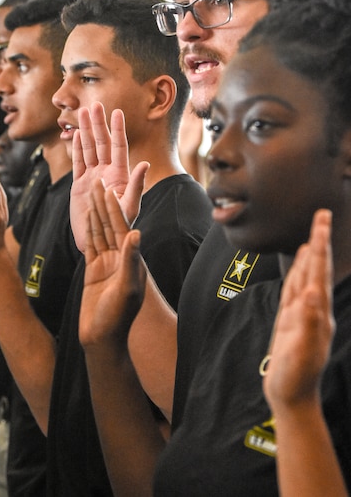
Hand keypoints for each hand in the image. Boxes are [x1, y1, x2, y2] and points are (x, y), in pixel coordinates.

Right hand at [70, 103, 148, 250]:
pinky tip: (77, 133)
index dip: (117, 129)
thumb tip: (144, 164)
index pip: (118, 147)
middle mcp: (106, 173)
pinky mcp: (80, 185)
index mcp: (120, 176)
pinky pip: (79, 162)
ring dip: (87, 131)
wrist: (99, 242)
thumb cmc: (118, 227)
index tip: (117, 112)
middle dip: (99, 123)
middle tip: (94, 104)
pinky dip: (77, 148)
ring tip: (83, 112)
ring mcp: (92, 178)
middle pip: (102, 143)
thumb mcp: (129, 208)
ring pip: (89, 149)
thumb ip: (136, 186)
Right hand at [79, 180, 145, 349]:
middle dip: (104, 203)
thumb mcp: (126, 289)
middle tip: (98, 181)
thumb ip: (131, 261)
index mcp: (131, 259)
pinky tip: (85, 215)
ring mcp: (107, 263)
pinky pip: (91, 245)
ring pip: (100, 232)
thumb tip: (136, 233)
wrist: (102, 339)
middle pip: (110, 225)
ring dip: (95, 212)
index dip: (114, 207)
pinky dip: (88, 229)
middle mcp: (121, 257)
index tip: (108, 188)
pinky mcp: (94, 270)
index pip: (121, 227)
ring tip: (90, 193)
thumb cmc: (118, 318)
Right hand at [263, 209, 334, 412]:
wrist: (291, 397)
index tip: (322, 221)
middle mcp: (313, 308)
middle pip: (316, 267)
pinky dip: (298, 273)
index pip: (319, 271)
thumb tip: (313, 293)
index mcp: (317, 312)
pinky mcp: (290, 320)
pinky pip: (295, 289)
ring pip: (306, 275)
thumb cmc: (296, 378)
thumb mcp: (302, 351)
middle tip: (323, 215)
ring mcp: (302, 313)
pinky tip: (300, 268)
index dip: (320, 244)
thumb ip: (308, 322)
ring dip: (310, 254)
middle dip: (319, 241)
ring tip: (314, 235)